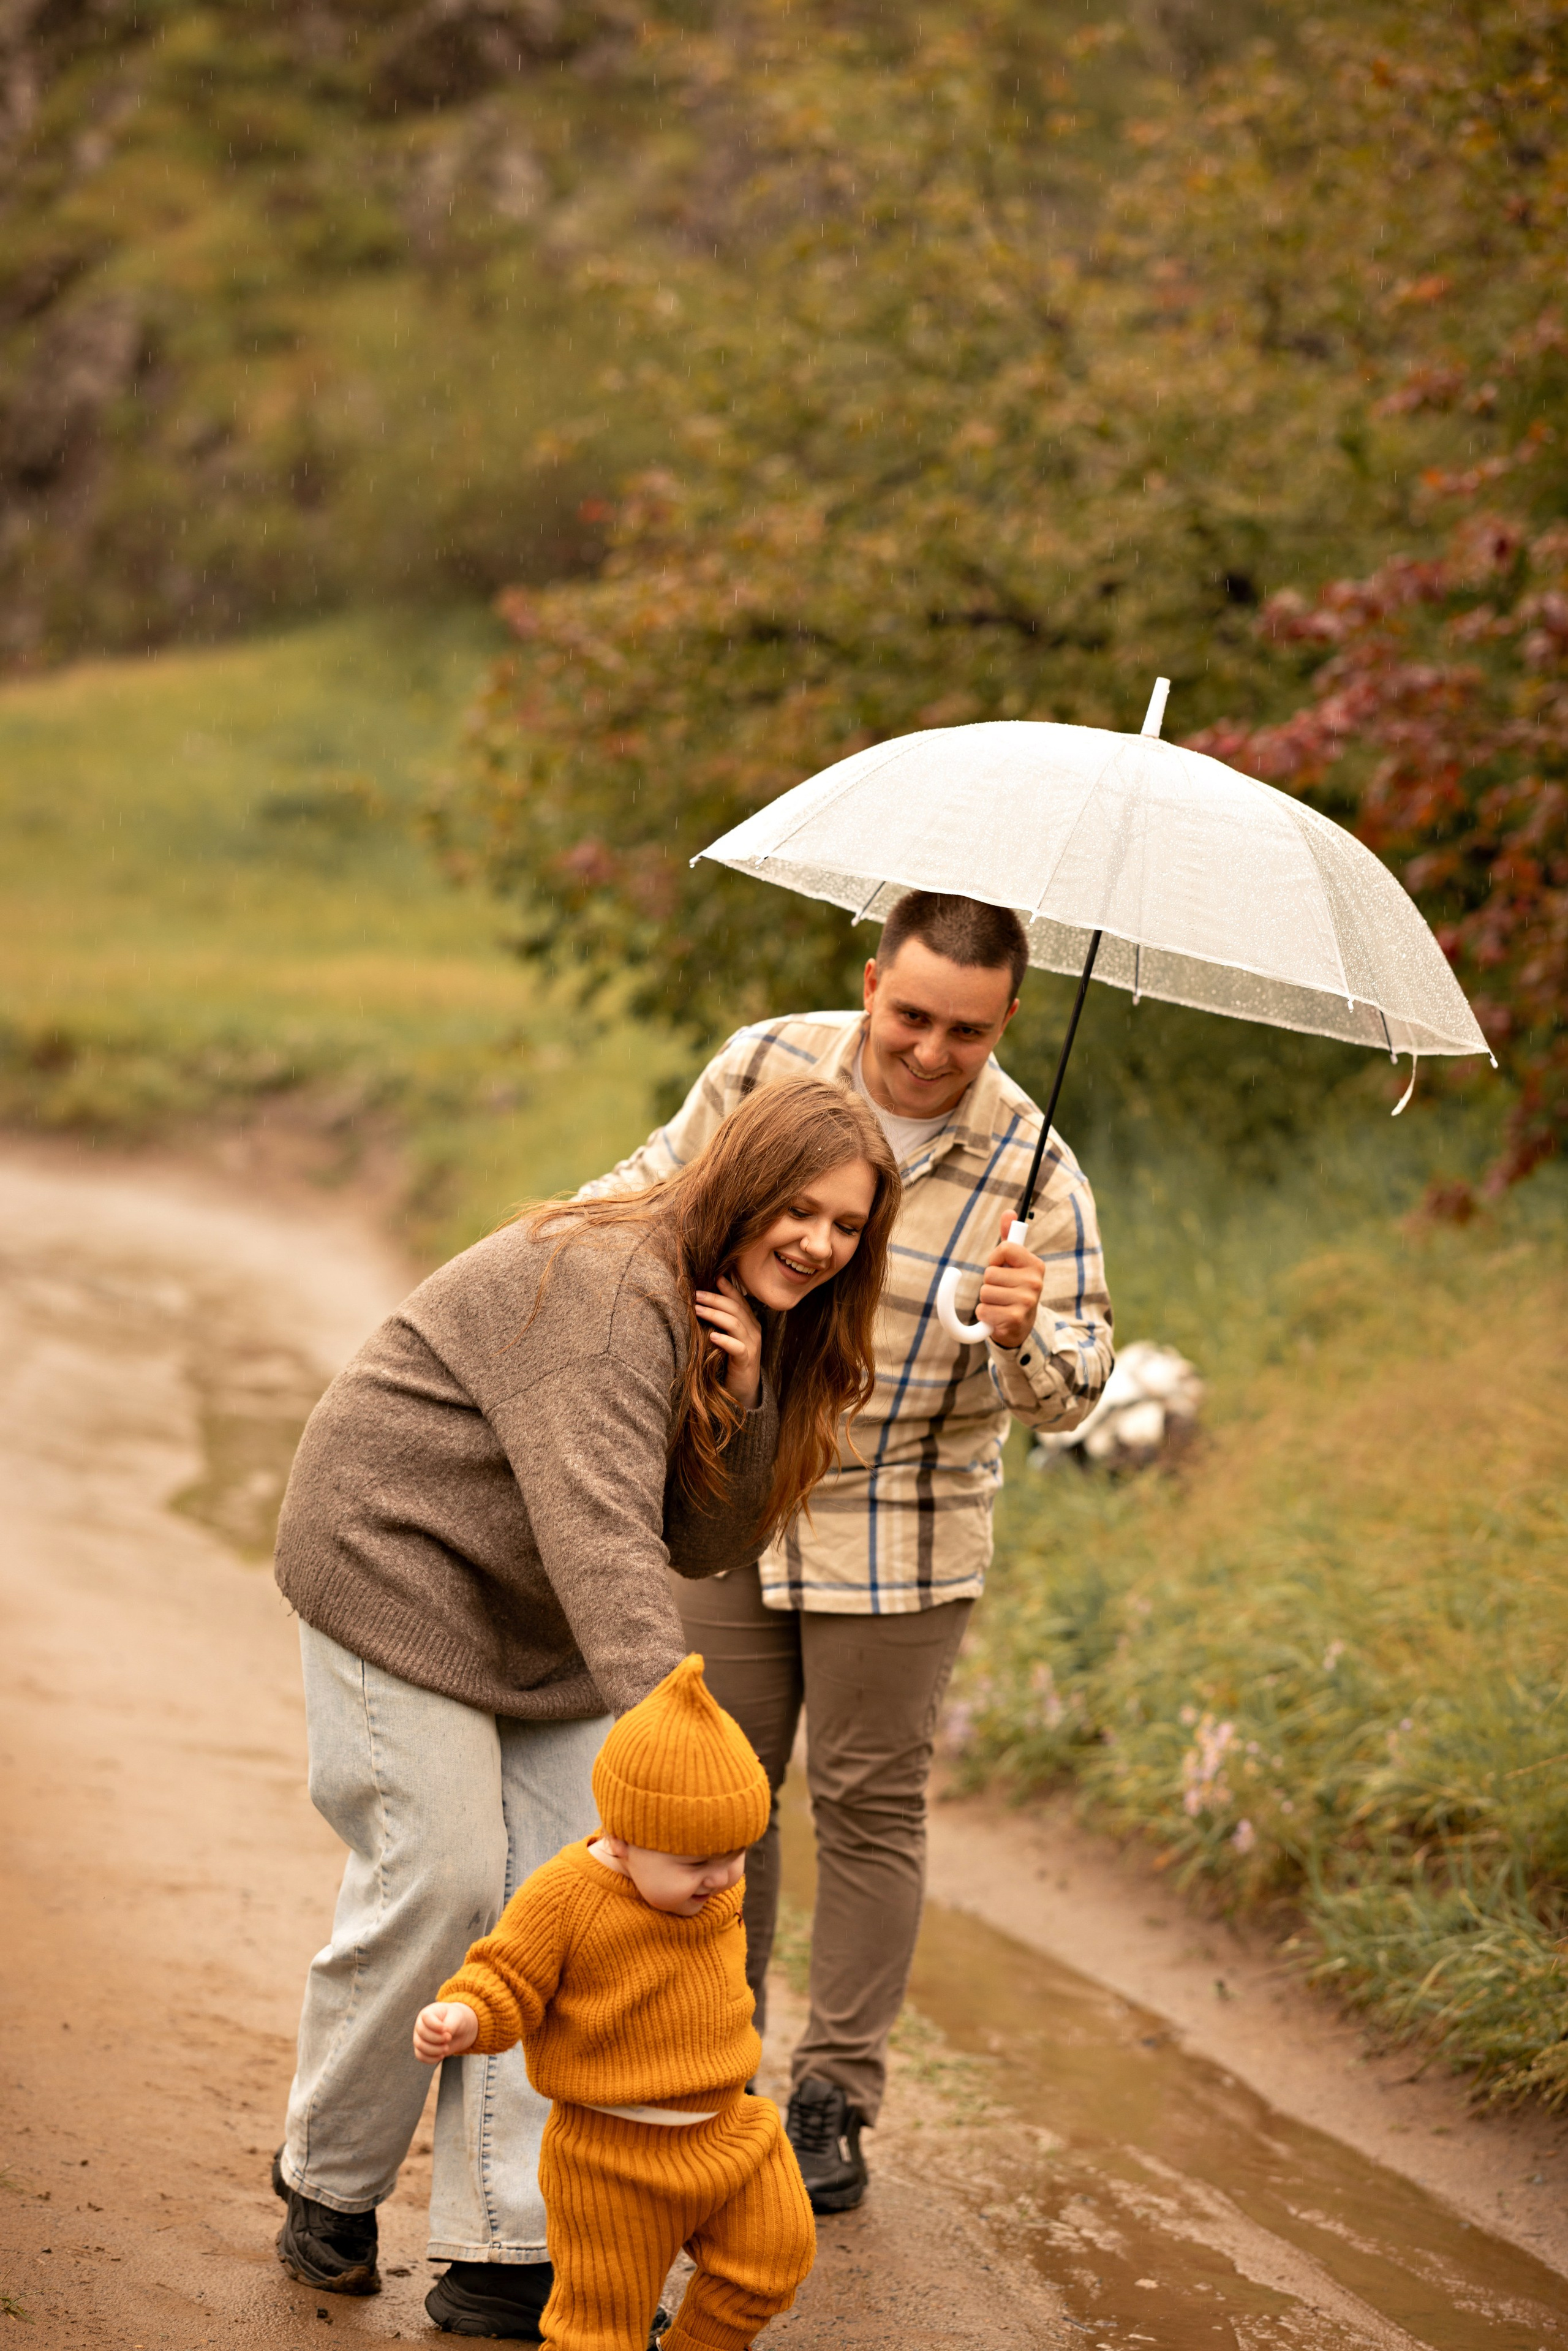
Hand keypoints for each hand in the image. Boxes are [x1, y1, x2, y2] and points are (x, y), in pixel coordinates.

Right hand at [414, 2001, 478, 2064]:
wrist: (459, 2030)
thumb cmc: (457, 2019)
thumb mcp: (457, 2018)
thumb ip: (449, 2025)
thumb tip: (444, 2035)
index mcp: (429, 2012)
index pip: (426, 2018)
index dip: (435, 2026)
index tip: (446, 2030)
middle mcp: (421, 2024)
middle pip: (422, 2033)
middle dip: (437, 2039)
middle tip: (449, 2038)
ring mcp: (420, 2037)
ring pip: (420, 2046)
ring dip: (435, 2050)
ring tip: (446, 2048)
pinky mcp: (422, 2049)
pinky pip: (420, 2056)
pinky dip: (431, 2059)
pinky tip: (441, 2056)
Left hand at [693, 1274, 762, 1407]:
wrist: (743, 1390)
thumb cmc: (731, 1361)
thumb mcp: (728, 1338)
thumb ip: (721, 1322)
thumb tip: (702, 1303)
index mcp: (750, 1324)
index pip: (740, 1301)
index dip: (728, 1288)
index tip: (713, 1276)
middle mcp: (754, 1332)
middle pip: (736, 1309)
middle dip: (715, 1299)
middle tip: (695, 1294)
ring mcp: (752, 1347)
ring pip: (735, 1324)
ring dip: (715, 1315)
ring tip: (697, 1310)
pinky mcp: (746, 1362)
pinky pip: (737, 1348)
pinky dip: (724, 1340)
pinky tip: (712, 1336)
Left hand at [976, 1212, 1045, 1349]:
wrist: (1021, 1326)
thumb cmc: (1014, 1289)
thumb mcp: (1014, 1263)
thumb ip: (1010, 1237)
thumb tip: (1009, 1212)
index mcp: (1036, 1265)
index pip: (1004, 1248)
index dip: (995, 1259)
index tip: (1001, 1267)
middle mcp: (1035, 1282)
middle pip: (989, 1274)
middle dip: (989, 1283)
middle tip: (1003, 1291)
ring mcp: (1026, 1302)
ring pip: (984, 1292)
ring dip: (987, 1300)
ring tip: (1001, 1304)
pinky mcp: (1014, 1319)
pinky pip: (983, 1310)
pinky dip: (985, 1315)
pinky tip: (998, 1317)